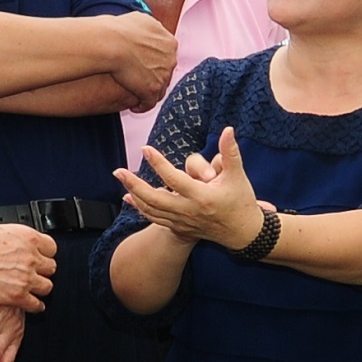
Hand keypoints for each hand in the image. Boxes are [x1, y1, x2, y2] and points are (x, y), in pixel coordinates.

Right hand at [0, 223, 57, 310]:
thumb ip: (15, 239)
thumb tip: (17, 242)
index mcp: (28, 237)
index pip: (52, 248)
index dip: (44, 254)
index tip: (39, 258)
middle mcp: (30, 257)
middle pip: (51, 268)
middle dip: (42, 271)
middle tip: (33, 274)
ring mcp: (25, 277)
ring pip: (47, 287)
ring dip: (39, 288)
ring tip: (31, 289)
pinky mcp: (17, 295)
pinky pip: (36, 304)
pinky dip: (34, 305)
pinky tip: (30, 303)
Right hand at [105, 13, 179, 106]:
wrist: (111, 42)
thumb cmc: (119, 29)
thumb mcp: (140, 19)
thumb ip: (148, 25)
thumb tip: (148, 23)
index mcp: (169, 42)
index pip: (166, 55)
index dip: (154, 60)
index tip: (143, 63)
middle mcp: (170, 59)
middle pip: (165, 72)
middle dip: (154, 76)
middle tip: (140, 80)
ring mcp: (163, 75)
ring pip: (159, 89)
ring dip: (149, 93)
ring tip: (137, 96)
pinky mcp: (152, 90)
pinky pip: (150, 102)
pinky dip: (143, 106)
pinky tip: (134, 108)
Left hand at [117, 127, 264, 248]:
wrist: (242, 232)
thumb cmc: (240, 200)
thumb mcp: (237, 175)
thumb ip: (230, 152)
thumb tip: (228, 129)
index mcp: (201, 197)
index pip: (173, 178)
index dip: (158, 163)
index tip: (145, 148)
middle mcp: (188, 211)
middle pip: (154, 198)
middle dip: (134, 184)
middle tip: (118, 170)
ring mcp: (182, 221)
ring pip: (151, 209)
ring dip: (134, 194)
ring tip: (121, 178)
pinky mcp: (179, 227)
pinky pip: (154, 218)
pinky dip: (140, 208)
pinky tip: (128, 197)